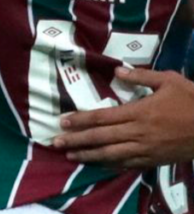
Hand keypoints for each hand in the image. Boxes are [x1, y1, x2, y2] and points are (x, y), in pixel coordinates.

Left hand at [53, 67, 193, 168]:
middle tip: (55, 142)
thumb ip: (141, 75)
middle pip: (101, 138)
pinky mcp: (155, 160)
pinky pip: (128, 164)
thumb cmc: (192, 100)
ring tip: (70, 155)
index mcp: (139, 112)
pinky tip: (98, 164)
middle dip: (76, 140)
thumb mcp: (169, 80)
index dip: (80, 120)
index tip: (62, 121)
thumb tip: (117, 70)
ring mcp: (146, 149)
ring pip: (111, 154)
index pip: (102, 117)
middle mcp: (138, 132)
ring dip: (88, 155)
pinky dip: (111, 164)